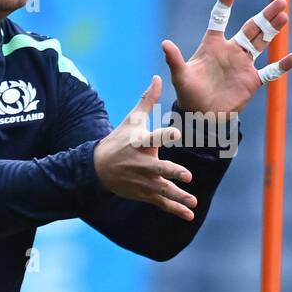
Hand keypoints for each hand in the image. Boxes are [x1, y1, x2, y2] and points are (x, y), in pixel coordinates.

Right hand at [93, 75, 197, 220]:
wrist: (99, 167)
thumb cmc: (120, 139)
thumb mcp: (132, 119)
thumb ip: (148, 99)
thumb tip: (157, 76)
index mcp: (140, 143)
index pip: (153, 138)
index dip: (165, 135)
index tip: (176, 133)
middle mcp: (142, 163)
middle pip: (159, 169)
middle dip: (173, 173)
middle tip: (187, 176)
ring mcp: (143, 180)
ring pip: (163, 190)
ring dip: (178, 196)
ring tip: (193, 202)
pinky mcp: (144, 193)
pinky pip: (161, 202)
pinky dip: (175, 210)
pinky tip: (189, 215)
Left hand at [161, 0, 291, 115]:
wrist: (202, 115)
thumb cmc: (188, 93)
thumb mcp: (180, 76)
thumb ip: (174, 60)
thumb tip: (164, 43)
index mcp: (213, 44)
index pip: (220, 19)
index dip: (226, 3)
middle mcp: (231, 50)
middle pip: (252, 27)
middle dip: (265, 15)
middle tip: (280, 1)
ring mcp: (244, 64)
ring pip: (263, 42)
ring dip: (274, 30)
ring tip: (285, 16)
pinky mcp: (253, 81)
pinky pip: (271, 71)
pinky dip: (283, 65)